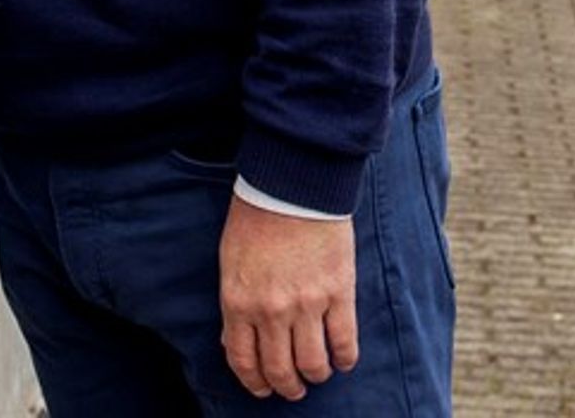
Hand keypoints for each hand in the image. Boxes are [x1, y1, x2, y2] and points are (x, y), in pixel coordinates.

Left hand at [220, 196, 357, 401]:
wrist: (293, 186)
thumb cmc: (257, 219)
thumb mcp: (230, 263)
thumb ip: (236, 304)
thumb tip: (238, 340)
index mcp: (238, 302)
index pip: (243, 360)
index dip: (254, 382)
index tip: (262, 389)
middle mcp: (271, 310)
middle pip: (279, 370)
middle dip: (287, 387)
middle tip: (293, 389)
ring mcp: (307, 304)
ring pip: (313, 365)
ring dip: (315, 376)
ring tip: (317, 374)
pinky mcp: (339, 294)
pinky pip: (344, 343)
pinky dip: (344, 359)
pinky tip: (343, 360)